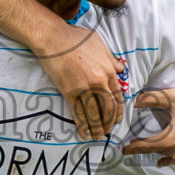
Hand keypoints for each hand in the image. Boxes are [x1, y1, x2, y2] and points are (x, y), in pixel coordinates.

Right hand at [32, 25, 124, 141]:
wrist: (53, 38)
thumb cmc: (75, 37)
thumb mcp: (99, 43)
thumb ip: (111, 58)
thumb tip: (120, 69)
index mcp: (108, 70)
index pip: (117, 96)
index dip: (118, 110)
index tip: (117, 119)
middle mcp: (99, 82)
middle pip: (108, 108)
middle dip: (109, 122)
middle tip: (108, 131)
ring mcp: (84, 88)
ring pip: (94, 113)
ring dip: (97, 128)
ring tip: (98, 136)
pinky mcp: (69, 92)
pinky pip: (78, 112)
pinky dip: (82, 125)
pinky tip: (84, 133)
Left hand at [121, 87, 174, 166]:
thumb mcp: (174, 98)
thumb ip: (152, 99)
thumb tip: (136, 102)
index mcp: (169, 140)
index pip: (144, 147)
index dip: (132, 149)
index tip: (125, 150)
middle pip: (155, 152)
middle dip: (147, 148)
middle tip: (138, 145)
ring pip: (168, 159)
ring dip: (161, 153)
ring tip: (156, 150)